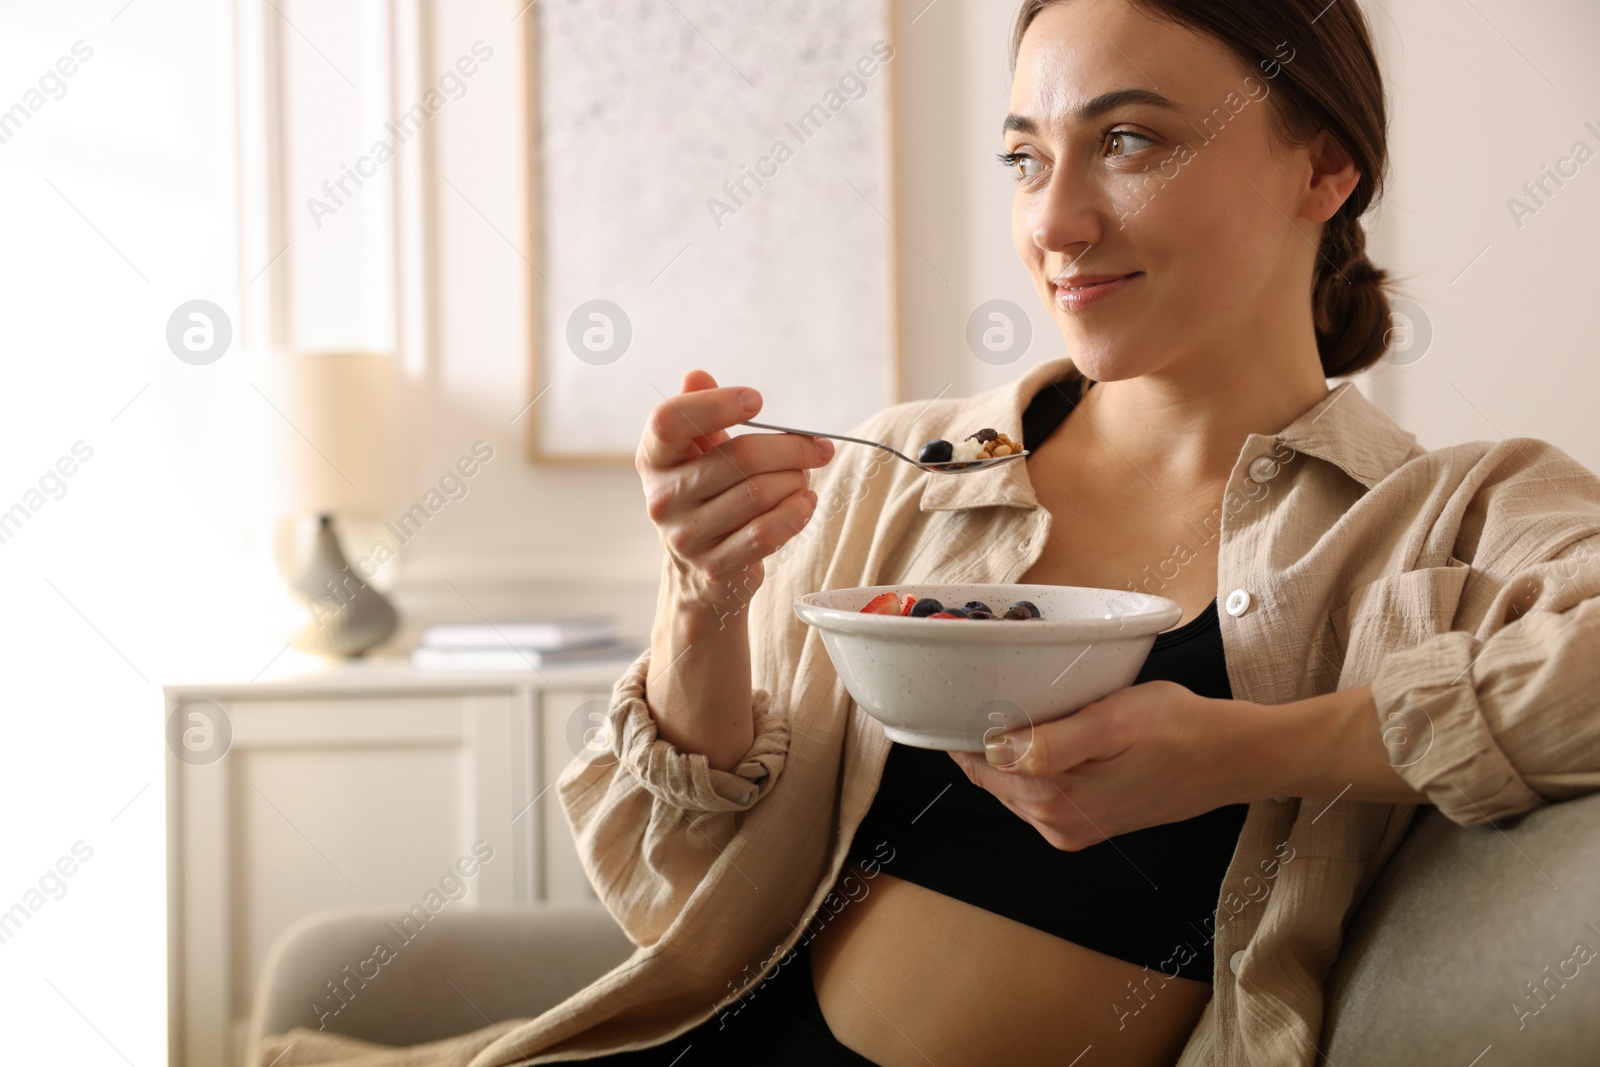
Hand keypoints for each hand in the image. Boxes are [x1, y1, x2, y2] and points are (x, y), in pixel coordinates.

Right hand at [637, 369, 834, 617]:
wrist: (698, 574)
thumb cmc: (705, 498)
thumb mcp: (697, 454)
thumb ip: (699, 414)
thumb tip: (696, 375)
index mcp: (653, 459)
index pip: (670, 420)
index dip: (716, 404)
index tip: (757, 400)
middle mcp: (662, 497)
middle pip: (739, 456)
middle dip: (791, 447)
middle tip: (816, 448)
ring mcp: (686, 536)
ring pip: (760, 493)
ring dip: (796, 480)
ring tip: (804, 477)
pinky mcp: (715, 567)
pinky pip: (767, 532)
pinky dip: (796, 512)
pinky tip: (805, 503)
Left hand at [949, 681, 1262, 849]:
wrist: (1232, 759)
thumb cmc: (1181, 730)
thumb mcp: (1116, 720)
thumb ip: (1053, 741)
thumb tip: (996, 749)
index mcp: (1057, 800)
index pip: (981, 765)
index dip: (965, 729)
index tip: (962, 695)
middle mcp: (1058, 824)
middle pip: (993, 777)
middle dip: (985, 739)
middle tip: (992, 691)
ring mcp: (1071, 829)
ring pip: (1013, 785)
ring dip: (1010, 752)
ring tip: (1024, 709)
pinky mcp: (1085, 823)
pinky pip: (1038, 792)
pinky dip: (1033, 764)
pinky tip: (1049, 735)